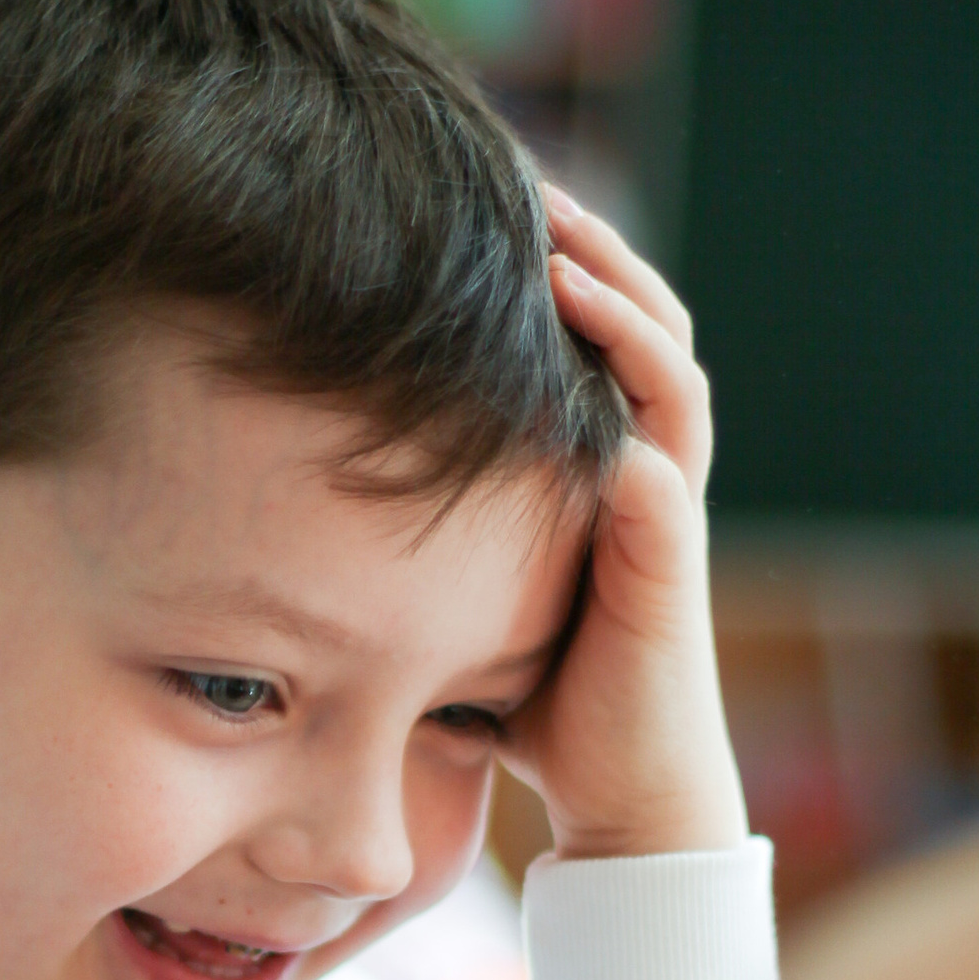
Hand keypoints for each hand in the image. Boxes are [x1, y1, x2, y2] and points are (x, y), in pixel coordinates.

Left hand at [497, 189, 749, 859]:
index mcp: (609, 469)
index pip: (603, 335)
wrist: (618, 801)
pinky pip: (667, 472)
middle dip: (594, 247)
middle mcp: (648, 475)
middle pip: (648, 326)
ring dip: (622, 304)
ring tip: (562, 246)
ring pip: (671, 376)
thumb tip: (307, 479)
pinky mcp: (668, 566)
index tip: (495, 198)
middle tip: (529, 178)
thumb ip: (430, 526)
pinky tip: (586, 346)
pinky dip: (636, 408)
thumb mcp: (468, 585)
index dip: (564, 261)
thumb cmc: (537, 700)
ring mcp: (667, 516)